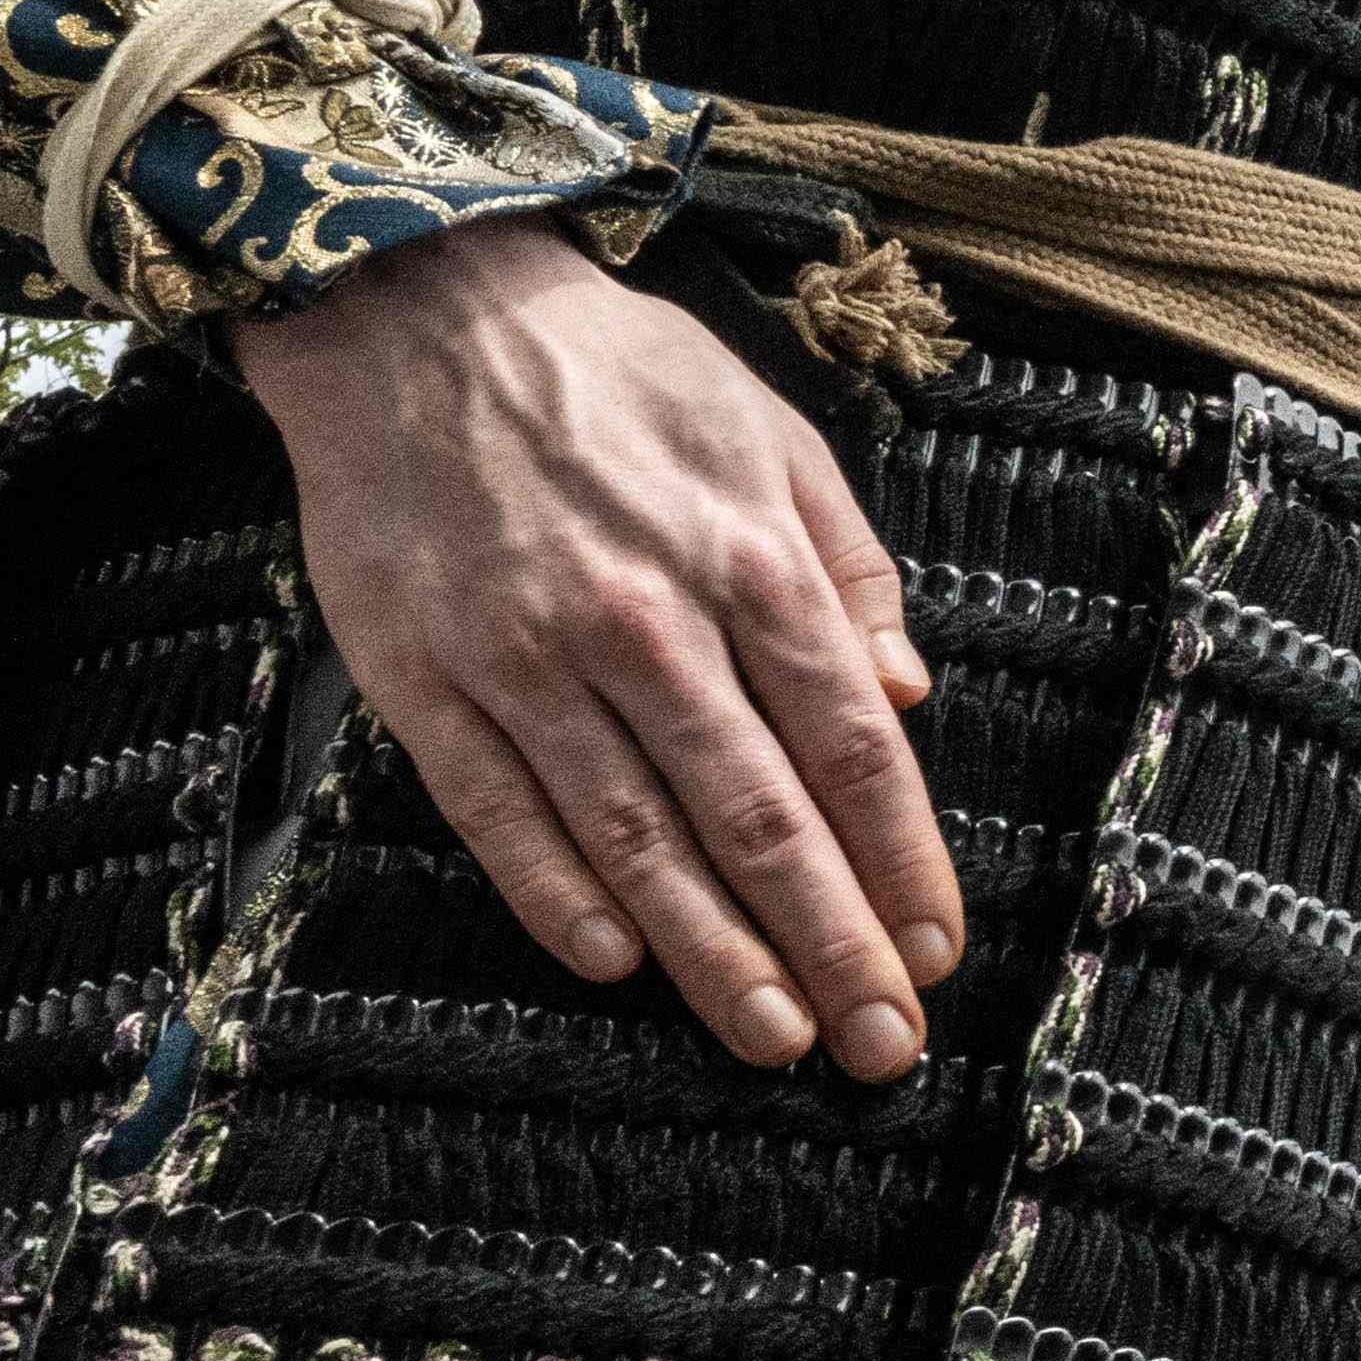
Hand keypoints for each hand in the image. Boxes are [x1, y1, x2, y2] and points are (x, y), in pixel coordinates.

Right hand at [232, 216, 950, 1079]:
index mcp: (750, 556)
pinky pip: (502, 815)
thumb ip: (848, 567)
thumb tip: (908, 693)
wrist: (421, 316)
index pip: (851, 745)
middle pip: (762, 815)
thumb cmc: (617, 378)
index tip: (938, 947)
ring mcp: (530, 657)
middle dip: (832, 942)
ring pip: (641, 838)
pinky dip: (562, 898)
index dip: (903, 859)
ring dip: (715, 954)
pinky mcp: (426, 680)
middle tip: (880, 1044)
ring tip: (774, 1037)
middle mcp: (649, 619)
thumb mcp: (772, 434)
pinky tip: (619, 966)